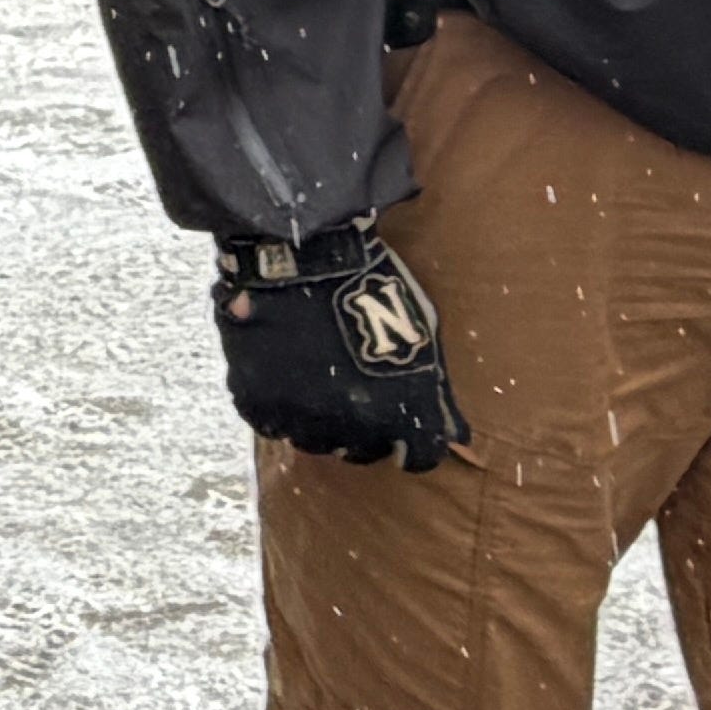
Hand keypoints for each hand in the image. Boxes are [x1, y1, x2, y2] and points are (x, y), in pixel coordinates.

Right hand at [215, 224, 472, 471]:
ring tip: (317, 386)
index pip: (420, 457)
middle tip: (356, 397)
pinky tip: (286, 378)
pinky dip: (280, 408)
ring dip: (320, 422)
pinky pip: (273, 423)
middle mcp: (351, 428)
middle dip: (365, 430)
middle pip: (363, 452)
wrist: (304, 253)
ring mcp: (300, 418)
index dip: (417, 442)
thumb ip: (433, 390)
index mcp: (399, 413)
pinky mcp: (257, 402)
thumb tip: (453, 433)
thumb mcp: (421, 335)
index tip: (407, 427)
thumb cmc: (371, 286)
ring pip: (315, 442)